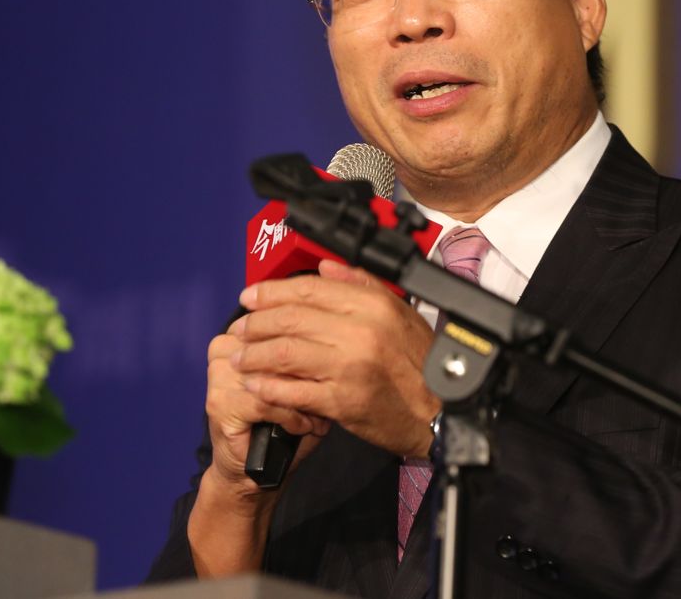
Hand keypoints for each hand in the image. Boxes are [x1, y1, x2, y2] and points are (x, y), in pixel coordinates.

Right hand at [204, 313, 330, 492]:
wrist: (251, 470)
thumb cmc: (283, 421)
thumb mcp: (303, 380)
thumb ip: (313, 352)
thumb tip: (342, 333)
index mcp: (242, 332)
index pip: (282, 317)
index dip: (315, 337)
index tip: (336, 359)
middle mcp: (226, 347)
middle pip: (280, 342)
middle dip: (310, 370)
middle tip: (331, 390)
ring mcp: (219, 374)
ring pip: (275, 372)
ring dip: (303, 396)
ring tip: (317, 414)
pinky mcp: (220, 403)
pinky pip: (267, 401)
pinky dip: (291, 416)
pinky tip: (303, 426)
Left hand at [231, 259, 440, 459]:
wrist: (442, 412)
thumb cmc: (422, 364)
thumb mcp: (401, 313)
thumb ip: (362, 285)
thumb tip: (326, 268)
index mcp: (374, 305)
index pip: (310, 289)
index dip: (272, 291)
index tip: (250, 297)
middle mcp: (361, 331)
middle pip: (292, 319)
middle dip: (256, 323)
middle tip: (239, 328)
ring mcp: (350, 367)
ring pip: (285, 353)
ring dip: (253, 354)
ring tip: (238, 357)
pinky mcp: (342, 401)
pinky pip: (293, 391)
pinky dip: (268, 387)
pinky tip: (254, 385)